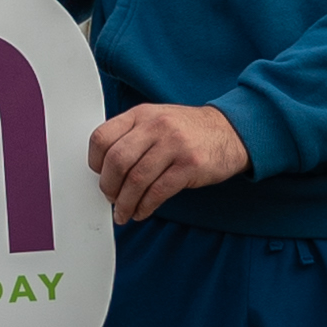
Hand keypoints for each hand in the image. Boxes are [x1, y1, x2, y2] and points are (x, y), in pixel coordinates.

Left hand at [88, 103, 249, 222]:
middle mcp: (156, 126)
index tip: (98, 175)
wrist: (231, 131)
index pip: (102, 137)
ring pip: (136, 180)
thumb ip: (131, 136)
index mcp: (141, 114)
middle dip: (109, 186)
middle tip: (111, 198)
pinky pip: (158, 191)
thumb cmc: (188, 131)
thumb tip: (104, 169)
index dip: (95, 162)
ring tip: (124, 212)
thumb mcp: (156, 120)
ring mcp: (174, 145)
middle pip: (117, 161)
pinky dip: (145, 206)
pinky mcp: (190, 165)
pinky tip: (142, 211)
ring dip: (125, 202)